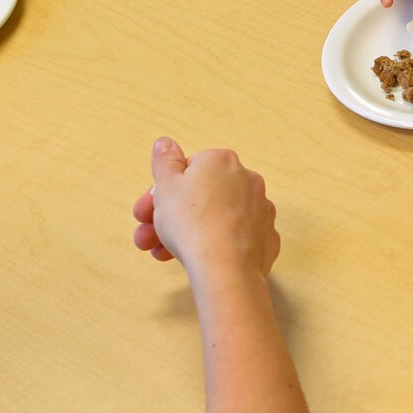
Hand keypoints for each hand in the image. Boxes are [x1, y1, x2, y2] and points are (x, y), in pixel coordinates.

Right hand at [131, 138, 280, 276]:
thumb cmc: (191, 224)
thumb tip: (166, 143)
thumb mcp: (166, 187)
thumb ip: (165, 162)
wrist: (225, 269)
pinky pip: (236, 238)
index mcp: (221, 161)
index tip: (146, 212)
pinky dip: (218, 246)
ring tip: (161, 254)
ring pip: (216, 219)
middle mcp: (247, 179)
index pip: (187, 170)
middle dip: (169, 217)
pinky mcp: (266, 238)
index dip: (162, 192)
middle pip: (200, 197)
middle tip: (146, 237)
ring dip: (187, 234)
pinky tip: (199, 259)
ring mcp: (261, 210)